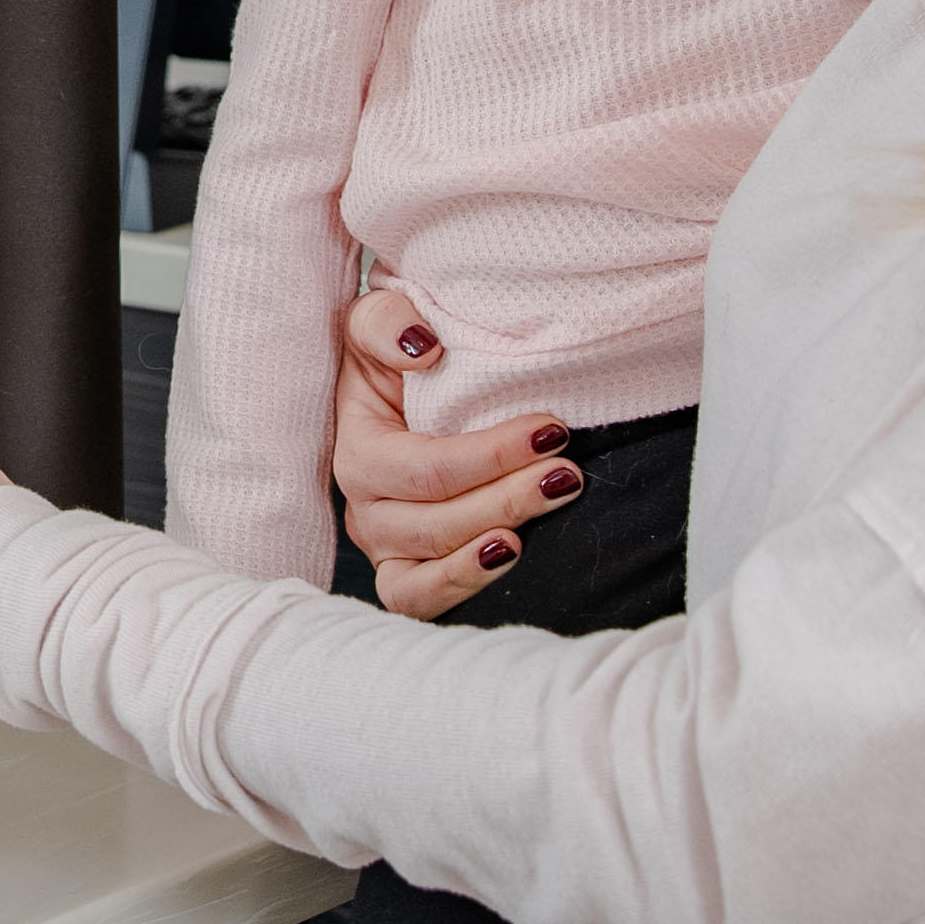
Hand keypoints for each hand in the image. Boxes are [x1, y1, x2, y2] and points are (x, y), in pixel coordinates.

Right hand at [331, 287, 585, 617]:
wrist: (400, 396)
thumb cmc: (396, 360)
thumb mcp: (377, 323)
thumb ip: (388, 322)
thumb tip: (423, 349)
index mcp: (357, 447)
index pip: (423, 467)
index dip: (490, 454)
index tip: (551, 430)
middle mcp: (364, 504)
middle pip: (434, 519)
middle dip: (508, 494)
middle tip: (567, 472)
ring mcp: (383, 545)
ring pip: (429, 563)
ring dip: (492, 541)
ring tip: (549, 505)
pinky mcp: (402, 574)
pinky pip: (417, 600)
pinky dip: (460, 584)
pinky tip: (511, 554)